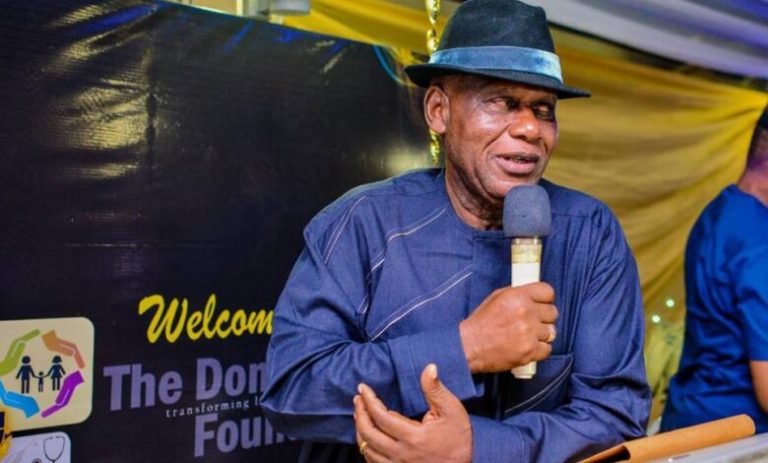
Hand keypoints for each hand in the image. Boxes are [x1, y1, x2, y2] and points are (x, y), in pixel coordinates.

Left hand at [354, 364, 471, 462]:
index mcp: (413, 437)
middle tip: (357, 399)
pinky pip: (373, 462)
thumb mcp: (453, 411)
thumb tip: (429, 368)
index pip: (381, 416)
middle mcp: (401, 454)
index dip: (369, 400)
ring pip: (367, 450)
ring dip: (360, 430)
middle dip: (359, 414)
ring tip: (359, 414)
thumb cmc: (459, 440)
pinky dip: (366, 447)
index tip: (363, 388)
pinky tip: (367, 436)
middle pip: (368, 434)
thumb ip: (436, 390)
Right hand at [459, 281, 557, 372]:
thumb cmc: (480, 323)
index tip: (542, 305)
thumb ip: (517, 295)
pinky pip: (547, 349)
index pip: (548, 292)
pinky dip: (539, 350)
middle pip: (552, 312)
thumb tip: (534, 296)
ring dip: (541, 335)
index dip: (546, 299)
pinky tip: (527, 347)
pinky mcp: (530, 350)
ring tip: (526, 337)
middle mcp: (526, 312)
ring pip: (551, 332)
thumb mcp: (496, 298)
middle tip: (533, 323)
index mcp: (517, 296)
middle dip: (544, 318)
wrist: (469, 346)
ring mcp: (529, 332)